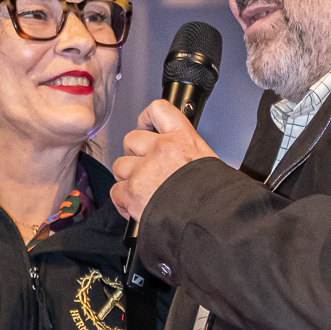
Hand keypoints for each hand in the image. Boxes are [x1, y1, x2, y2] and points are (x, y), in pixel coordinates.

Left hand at [110, 100, 217, 223]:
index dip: (146, 118)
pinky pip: (116, 191)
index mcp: (182, 138)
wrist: (211, 220)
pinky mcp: (132, 192)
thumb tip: (178, 162)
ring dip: (127, 178)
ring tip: (141, 191)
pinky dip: (122, 201)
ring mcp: (144, 170)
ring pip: (120, 166)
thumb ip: (187, 155)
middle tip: (145, 169)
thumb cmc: (214, 198)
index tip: (146, 127)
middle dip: (134, 155)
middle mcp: (161, 149)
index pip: (158, 110)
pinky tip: (135, 208)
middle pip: (131, 140)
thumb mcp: (208, 163)